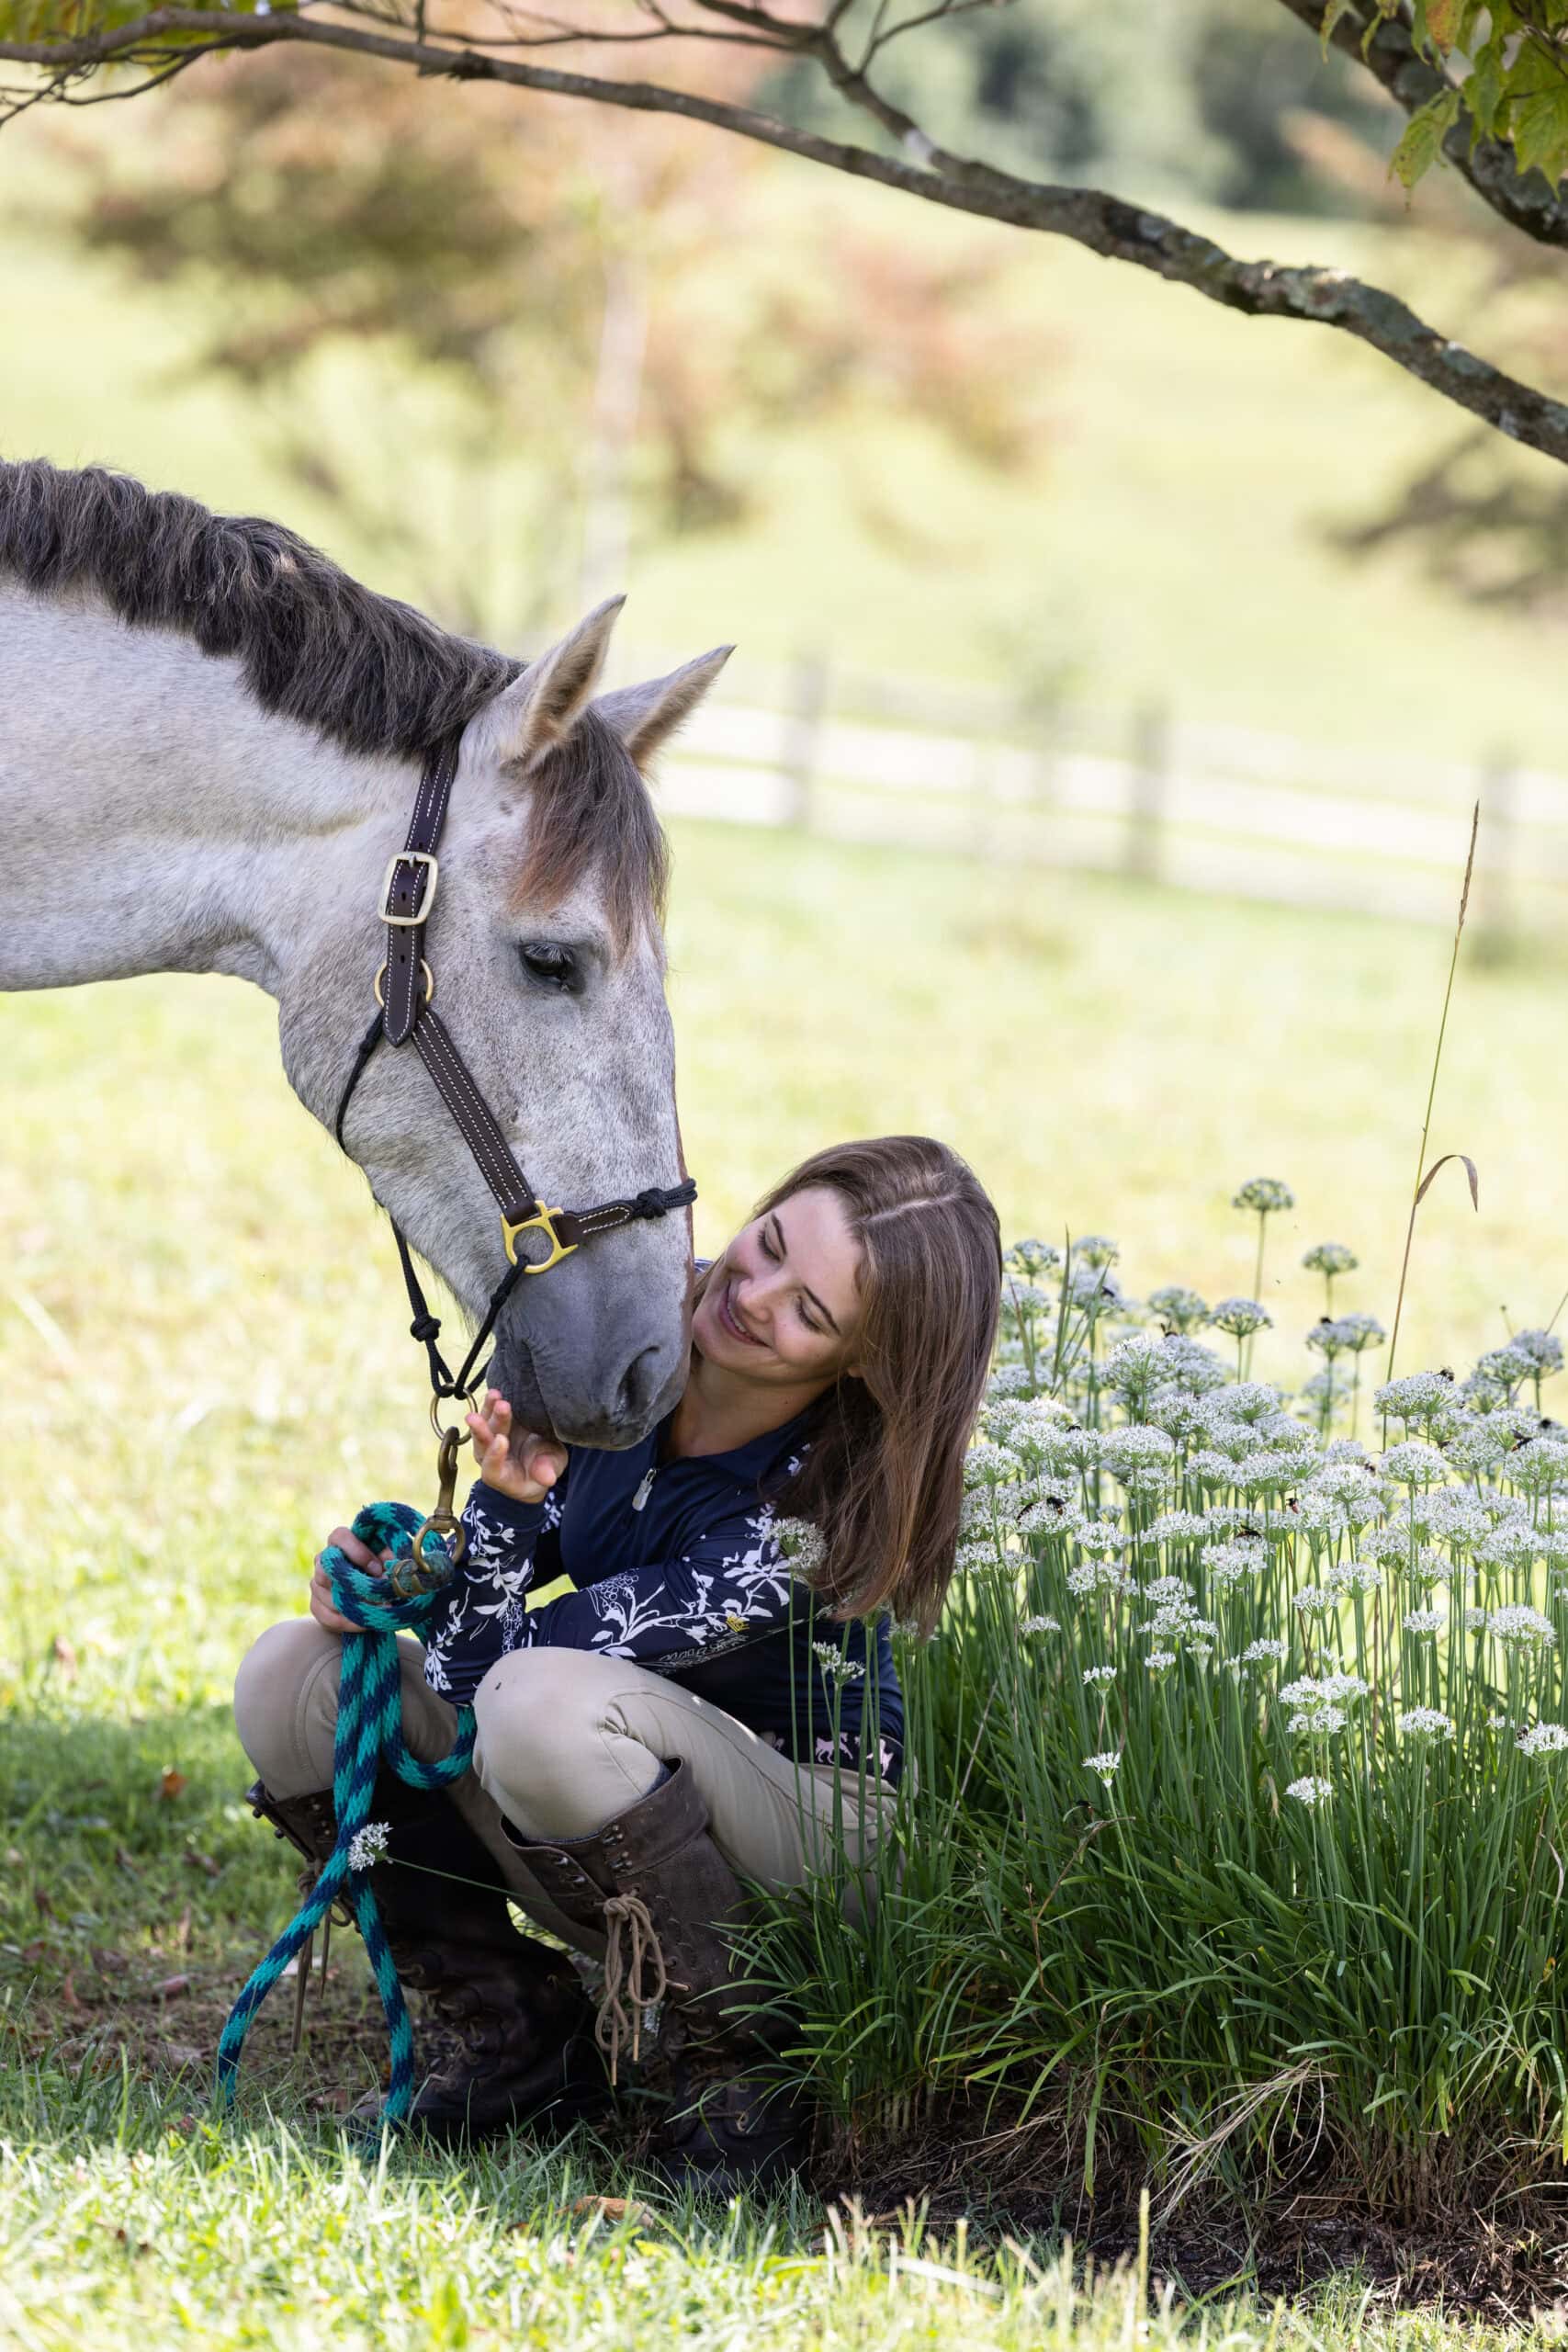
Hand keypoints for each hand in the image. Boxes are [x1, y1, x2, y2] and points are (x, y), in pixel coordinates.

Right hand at [309, 1524, 381, 1636]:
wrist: (372, 1601)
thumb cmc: (384, 1573)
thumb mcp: (390, 1562)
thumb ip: (391, 1559)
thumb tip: (392, 1565)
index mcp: (342, 1543)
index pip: (339, 1536)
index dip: (356, 1551)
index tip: (378, 1569)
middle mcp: (324, 1560)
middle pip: (325, 1567)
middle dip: (352, 1585)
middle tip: (376, 1596)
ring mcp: (317, 1583)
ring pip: (326, 1593)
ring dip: (352, 1605)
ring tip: (376, 1611)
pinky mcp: (316, 1605)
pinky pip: (326, 1615)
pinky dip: (347, 1622)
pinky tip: (364, 1625)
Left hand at [465, 1389, 566, 1505]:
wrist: (540, 1456)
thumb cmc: (544, 1467)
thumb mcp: (550, 1470)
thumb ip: (546, 1471)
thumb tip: (549, 1478)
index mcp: (503, 1476)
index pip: (492, 1468)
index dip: (495, 1455)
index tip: (502, 1439)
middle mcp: (491, 1458)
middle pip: (484, 1443)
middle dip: (490, 1426)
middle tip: (502, 1408)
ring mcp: (490, 1440)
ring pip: (484, 1426)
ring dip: (488, 1410)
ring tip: (495, 1395)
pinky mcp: (494, 1425)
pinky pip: (488, 1414)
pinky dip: (491, 1403)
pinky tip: (495, 1392)